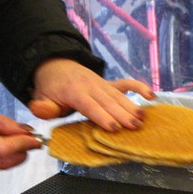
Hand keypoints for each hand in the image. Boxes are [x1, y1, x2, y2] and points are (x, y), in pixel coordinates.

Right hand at [0, 106, 41, 179]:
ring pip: (0, 168)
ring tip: (13, 145)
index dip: (22, 145)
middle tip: (28, 143)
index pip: (2, 148)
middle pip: (4, 162)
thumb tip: (25, 131)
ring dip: (12, 158)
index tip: (35, 140)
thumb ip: (0, 123)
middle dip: (22, 153)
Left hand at [29, 58, 155, 130]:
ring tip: (143, 119)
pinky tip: (152, 97)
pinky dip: (140, 88)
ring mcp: (102, 84)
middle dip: (122, 114)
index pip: (89, 105)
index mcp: (73, 91)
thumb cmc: (50, 88)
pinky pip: (126, 84)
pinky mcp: (109, 84)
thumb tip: (42, 111)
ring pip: (119, 96)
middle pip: (108, 102)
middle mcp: (91, 86)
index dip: (102, 116)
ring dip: (132, 107)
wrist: (55, 65)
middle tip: (134, 126)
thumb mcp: (41, 98)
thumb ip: (42, 107)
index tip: (113, 128)